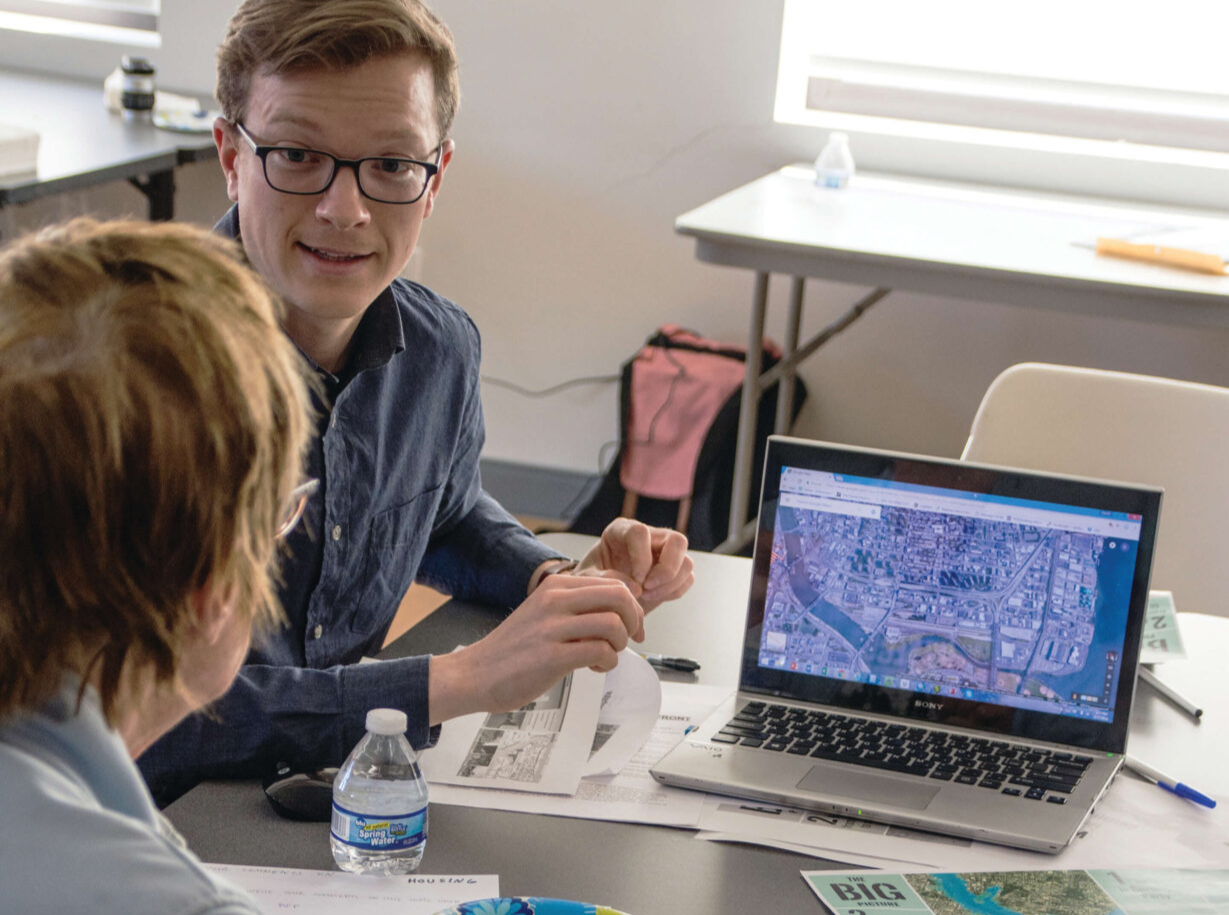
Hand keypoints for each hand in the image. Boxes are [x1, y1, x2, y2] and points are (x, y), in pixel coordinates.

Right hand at [428, 574, 643, 721]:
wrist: (475, 674)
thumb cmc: (513, 648)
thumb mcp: (544, 612)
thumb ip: (577, 606)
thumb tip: (622, 609)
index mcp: (555, 586)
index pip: (613, 583)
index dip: (633, 606)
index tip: (633, 626)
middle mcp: (555, 600)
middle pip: (620, 597)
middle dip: (633, 622)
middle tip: (627, 640)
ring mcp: (552, 628)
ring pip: (614, 625)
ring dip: (619, 645)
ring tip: (604, 656)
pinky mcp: (551, 656)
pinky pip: (601, 652)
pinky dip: (607, 662)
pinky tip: (593, 668)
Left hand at [577, 518, 693, 623]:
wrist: (600, 593)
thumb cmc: (591, 580)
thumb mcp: (586, 579)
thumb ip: (603, 579)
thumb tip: (634, 585)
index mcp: (622, 530)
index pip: (640, 533)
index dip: (640, 558)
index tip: (633, 580)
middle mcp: (649, 536)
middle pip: (676, 540)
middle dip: (667, 569)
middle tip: (648, 588)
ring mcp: (665, 552)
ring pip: (686, 561)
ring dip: (669, 584)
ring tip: (647, 595)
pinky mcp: (674, 570)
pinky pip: (687, 578)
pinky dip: (673, 592)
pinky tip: (653, 597)